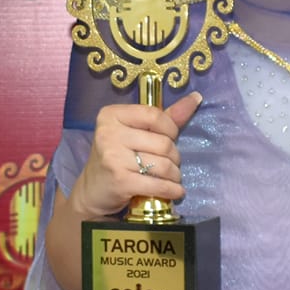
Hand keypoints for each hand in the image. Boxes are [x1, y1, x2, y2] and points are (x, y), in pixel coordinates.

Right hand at [67, 91, 204, 219]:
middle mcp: (109, 133)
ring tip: (172, 178)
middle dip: (174, 156)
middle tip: (171, 164)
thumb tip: (196, 98)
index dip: (171, 128)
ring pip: (163, 165)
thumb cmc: (118, 157)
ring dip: (175, 175)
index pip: (154, 115)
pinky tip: (175, 191)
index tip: (171, 138)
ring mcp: (113, 157)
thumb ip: (165, 117)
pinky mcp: (120, 181)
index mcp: (111, 115)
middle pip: (162, 142)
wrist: (93, 191)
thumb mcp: (135, 132)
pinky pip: (158, 184)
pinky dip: (172, 190)